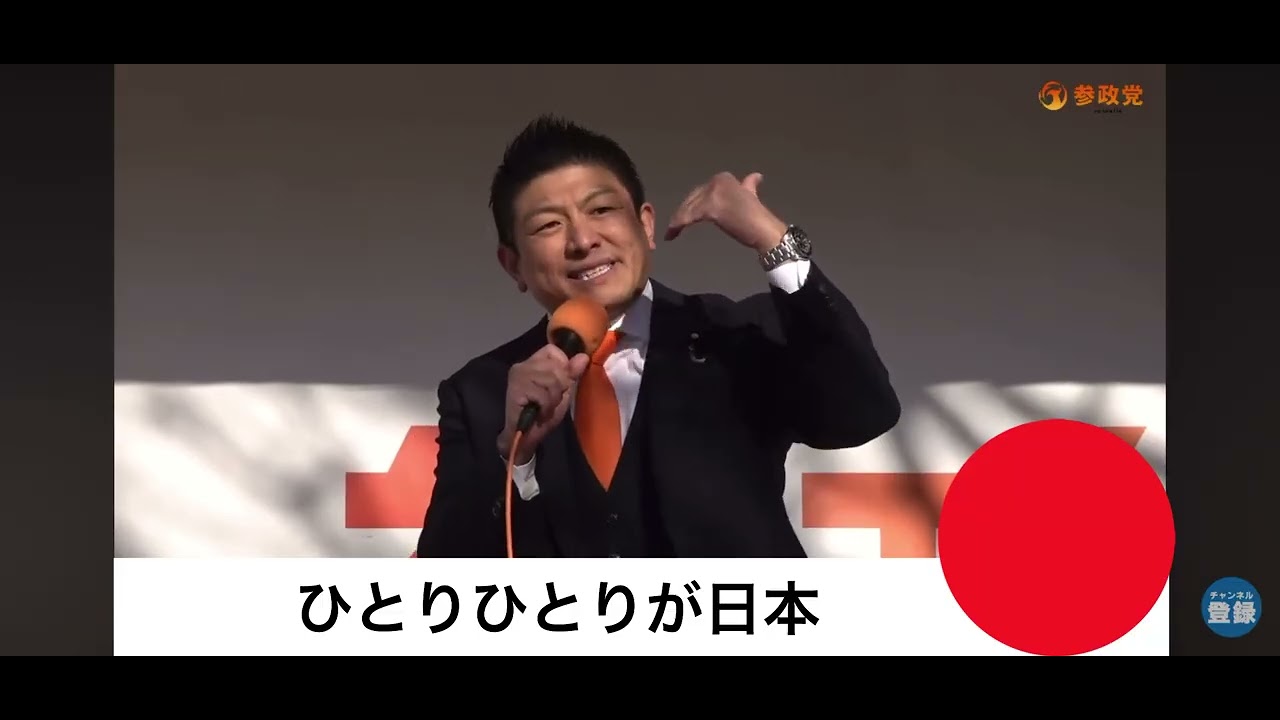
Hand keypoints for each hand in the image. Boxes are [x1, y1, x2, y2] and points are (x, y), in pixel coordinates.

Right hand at [497, 344, 590, 464]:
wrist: (524, 437)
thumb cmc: (542, 414)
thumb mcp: (562, 392)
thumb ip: (571, 374)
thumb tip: (584, 356)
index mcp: (533, 362)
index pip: (553, 350)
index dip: (562, 366)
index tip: (559, 385)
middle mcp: (523, 364)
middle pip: (556, 366)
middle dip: (560, 387)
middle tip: (549, 401)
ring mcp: (518, 375)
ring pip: (552, 380)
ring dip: (553, 399)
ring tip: (544, 407)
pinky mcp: (516, 389)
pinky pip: (544, 394)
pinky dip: (547, 407)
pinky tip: (540, 413)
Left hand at [664, 171, 788, 251]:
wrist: (764, 229)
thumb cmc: (757, 218)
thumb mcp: (750, 196)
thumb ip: (748, 186)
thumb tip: (755, 176)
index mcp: (723, 178)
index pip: (701, 191)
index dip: (692, 204)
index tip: (686, 216)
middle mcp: (716, 182)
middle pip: (692, 199)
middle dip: (682, 213)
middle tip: (674, 227)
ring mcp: (712, 194)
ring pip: (688, 209)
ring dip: (677, 221)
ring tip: (671, 233)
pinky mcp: (709, 208)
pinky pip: (688, 217)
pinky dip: (678, 225)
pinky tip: (671, 235)